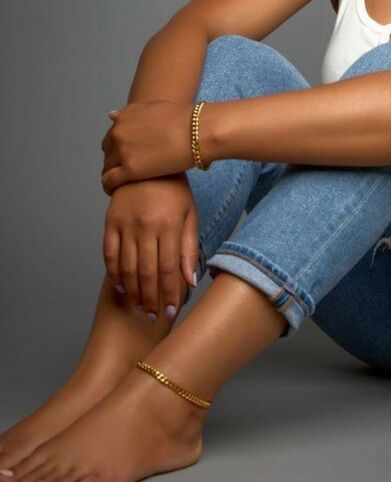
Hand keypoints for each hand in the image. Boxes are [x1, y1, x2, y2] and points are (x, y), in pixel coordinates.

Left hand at [100, 100, 195, 192]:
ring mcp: (123, 151)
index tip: (127, 158)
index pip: (111, 138)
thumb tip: (111, 115)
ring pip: (107, 168)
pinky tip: (118, 192)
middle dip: (115, 162)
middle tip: (128, 172)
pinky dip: (110, 187)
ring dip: (113, 175)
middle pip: (107, 153)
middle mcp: (119, 133)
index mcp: (124, 119)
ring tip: (123, 185)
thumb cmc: (182, 119)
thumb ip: (132, 113)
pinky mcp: (130, 170)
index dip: (118, 149)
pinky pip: (109, 181)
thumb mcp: (154, 107)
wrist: (197, 132)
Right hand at [103, 174, 200, 317]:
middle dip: (151, 299)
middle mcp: (146, 226)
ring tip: (140, 306)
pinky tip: (121, 287)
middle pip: (147, 273)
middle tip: (154, 316)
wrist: (148, 165)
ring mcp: (125, 224)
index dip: (170, 294)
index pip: (169, 269)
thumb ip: (189, 249)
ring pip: (127, 268)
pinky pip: (109, 255)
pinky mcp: (110, 222)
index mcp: (169, 225)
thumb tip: (191, 281)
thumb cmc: (174, 191)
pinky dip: (114, 274)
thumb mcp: (190, 215)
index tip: (171, 312)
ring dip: (133, 292)